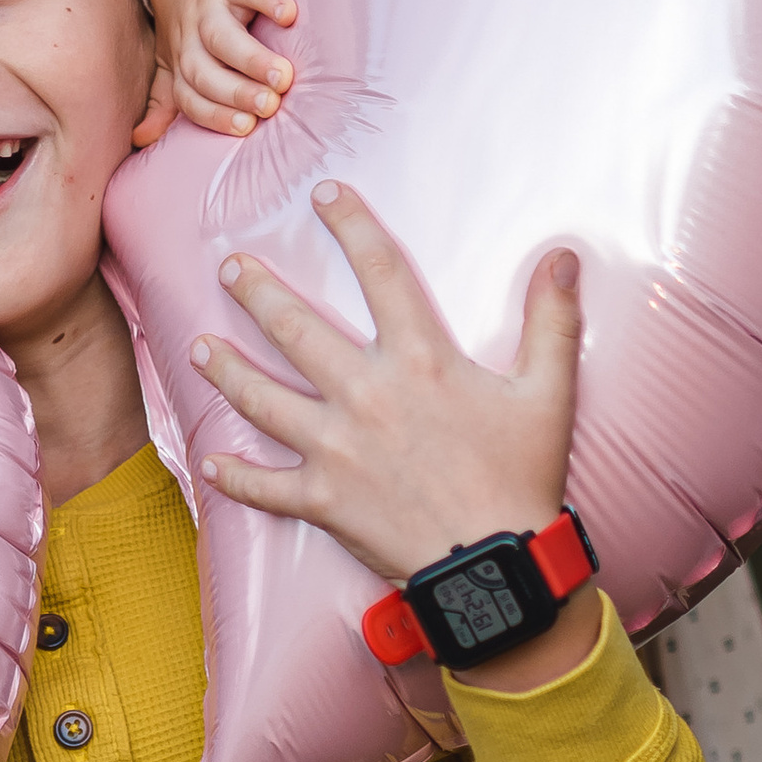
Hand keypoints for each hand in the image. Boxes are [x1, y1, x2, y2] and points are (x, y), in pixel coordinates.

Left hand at [132, 0, 298, 145]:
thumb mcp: (170, 57)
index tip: (246, 128)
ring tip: (282, 76)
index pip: (190, 95)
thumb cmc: (190, 18)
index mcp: (179, 59)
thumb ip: (164, 98)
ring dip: (251, 57)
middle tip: (268, 106)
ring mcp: (210, 3)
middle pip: (204, 68)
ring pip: (223, 34)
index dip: (214, 114)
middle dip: (234, 91)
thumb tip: (142, 139)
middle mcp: (190, 34)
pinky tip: (289, 15)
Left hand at [189, 184, 589, 689]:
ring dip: (226, 369)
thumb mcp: (548, 393)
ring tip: (197, 346)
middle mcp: (366, 394)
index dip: (352, 225)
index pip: (380, 272)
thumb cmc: (523, 480)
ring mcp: (336, 448)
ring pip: (263, 398)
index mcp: (420, 360)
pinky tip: (209, 462)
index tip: (325, 194)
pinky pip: (265, 486)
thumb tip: (564, 255)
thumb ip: (553, 320)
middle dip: (257, 292)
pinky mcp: (323, 500)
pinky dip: (235, 476)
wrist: (496, 568)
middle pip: (297, 329)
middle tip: (230, 266)